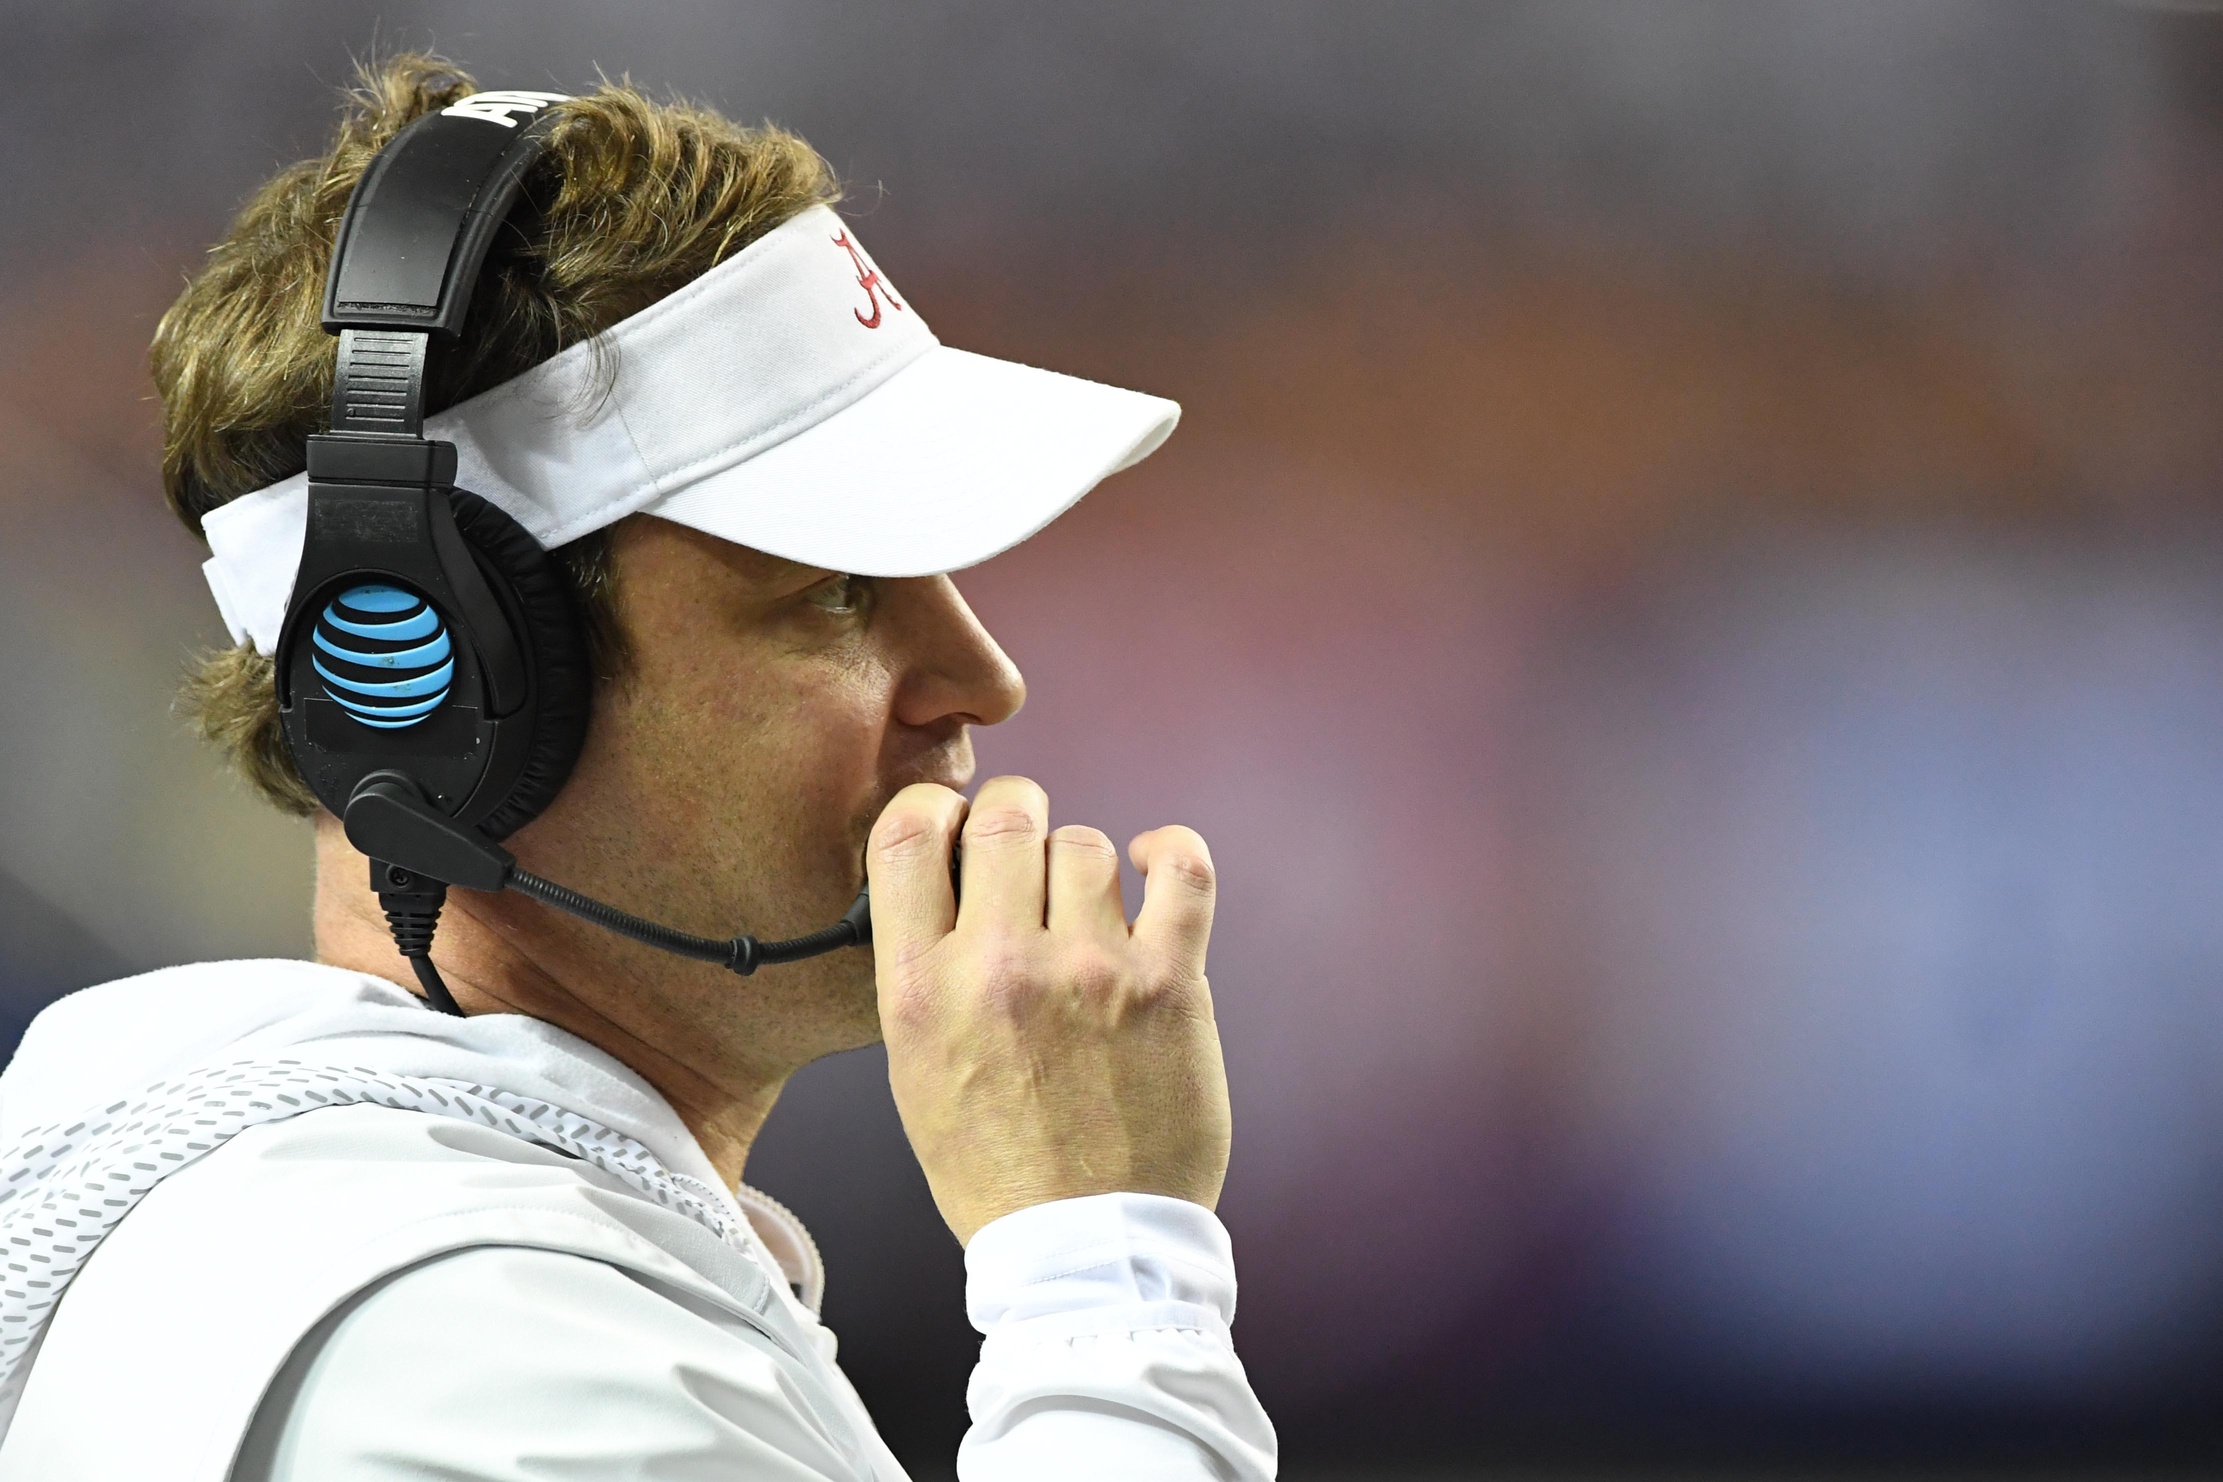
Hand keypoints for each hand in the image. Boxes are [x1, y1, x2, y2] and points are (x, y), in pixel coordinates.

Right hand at [867, 775, 1232, 1245]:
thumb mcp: (915, 1069)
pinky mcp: (1169, 983)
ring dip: (1081, 864)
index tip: (953, 828)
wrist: (1086, 1247)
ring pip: (1084, 844)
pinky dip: (1169, 851)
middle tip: (1023, 850)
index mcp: (921, 989)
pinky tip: (1152, 864)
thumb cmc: (998, 1168)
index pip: (906, 834)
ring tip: (1084, 909)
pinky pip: (1182, 869)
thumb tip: (942, 886)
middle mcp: (1000, 966)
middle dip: (1013, 818)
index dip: (933, 810)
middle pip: (1004, 817)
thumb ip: (922, 972)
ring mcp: (1090, 970)